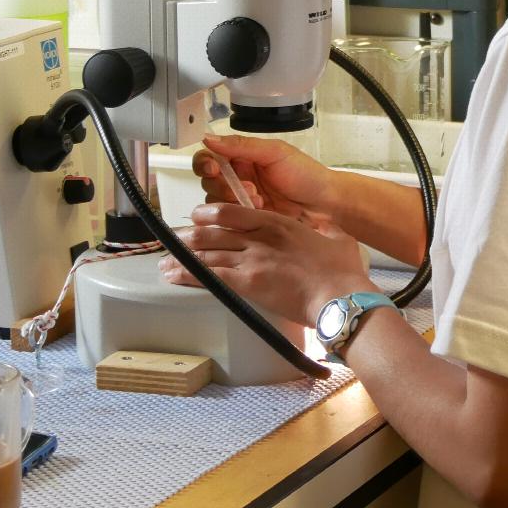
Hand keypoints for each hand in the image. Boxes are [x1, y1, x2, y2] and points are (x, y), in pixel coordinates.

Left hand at [158, 202, 376, 319]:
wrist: (340, 296)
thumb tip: (325, 226)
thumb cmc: (342, 272)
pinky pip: (209, 276)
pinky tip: (173, 276)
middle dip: (188, 236)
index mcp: (276, 223)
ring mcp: (250, 260)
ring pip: (206, 253)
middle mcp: (258, 238)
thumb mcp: (336, 238)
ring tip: (165, 261)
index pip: (231, 211)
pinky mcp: (247, 284)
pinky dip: (187, 275)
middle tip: (175, 240)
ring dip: (181, 256)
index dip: (208, 212)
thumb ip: (324, 228)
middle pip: (211, 231)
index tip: (197, 216)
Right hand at [196, 134, 335, 214]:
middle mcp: (238, 177)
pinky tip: (259, 211)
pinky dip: (239, 215)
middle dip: (222, 185)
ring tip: (258, 200)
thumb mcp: (275, 153)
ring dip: (232, 201)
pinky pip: (228, 219)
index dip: (205, 163)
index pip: (209, 156)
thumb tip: (209, 138)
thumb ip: (241, 145)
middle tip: (248, 188)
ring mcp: (241, 199)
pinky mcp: (247, 219)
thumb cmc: (306, 175)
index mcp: (242, 157)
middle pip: (208, 181)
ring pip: (215, 201)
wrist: (326, 206)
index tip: (213, 169)